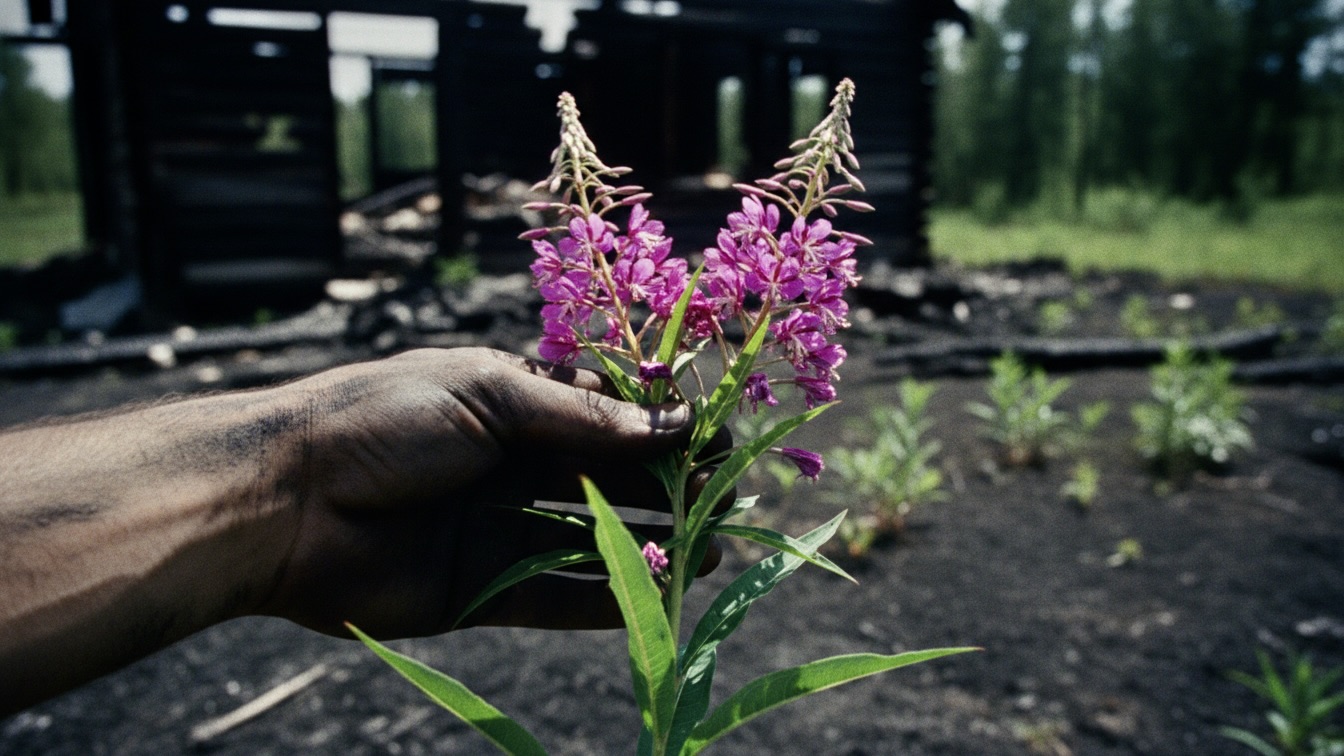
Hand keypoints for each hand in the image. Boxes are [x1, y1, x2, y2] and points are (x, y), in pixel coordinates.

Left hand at [257, 347, 722, 637]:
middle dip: (663, 486)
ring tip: (710, 548)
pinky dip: (605, 595)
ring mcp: (493, 528)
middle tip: (724, 498)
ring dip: (647, 543)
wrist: (282, 501)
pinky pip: (554, 594)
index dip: (655, 425)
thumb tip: (669, 428)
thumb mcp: (488, 394)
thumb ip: (581, 418)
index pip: (598, 413)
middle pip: (602, 478)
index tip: (712, 435)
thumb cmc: (381, 420)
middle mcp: (506, 464)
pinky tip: (656, 590)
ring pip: (586, 538)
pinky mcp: (477, 588)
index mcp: (505, 402)